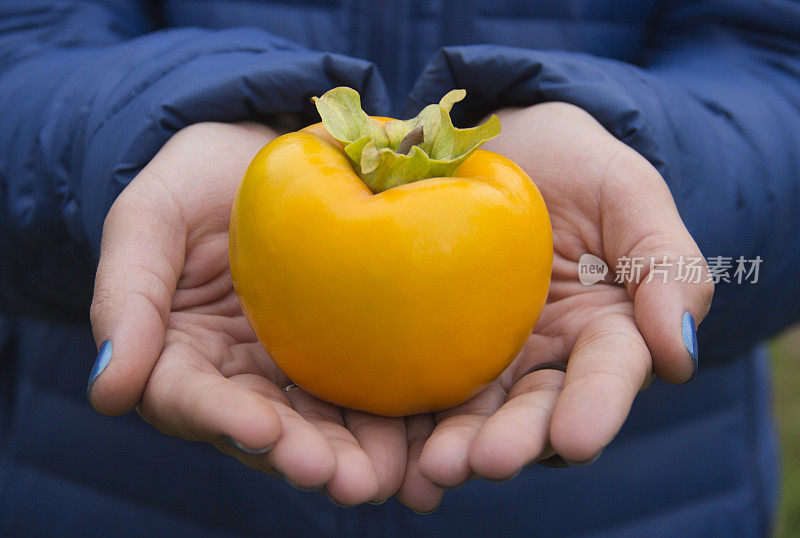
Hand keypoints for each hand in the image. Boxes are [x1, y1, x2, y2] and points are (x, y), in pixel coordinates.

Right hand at [88, 122, 405, 505]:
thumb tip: (108, 393)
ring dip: (354, 453)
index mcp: (180, 355)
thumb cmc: (192, 182)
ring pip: (320, 421)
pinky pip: (363, 386)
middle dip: (304, 455)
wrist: (259, 155)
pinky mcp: (341, 348)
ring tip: (388, 473)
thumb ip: (125, 300)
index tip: (262, 431)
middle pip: (266, 427)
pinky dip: (390, 415)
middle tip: (348, 479)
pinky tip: (420, 438)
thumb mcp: (147, 223)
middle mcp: (239, 374)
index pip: (193, 400)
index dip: (223, 420)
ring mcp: (294, 365)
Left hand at [396, 103, 712, 511]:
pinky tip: (394, 450)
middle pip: (537, 409)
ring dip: (459, 444)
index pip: (606, 374)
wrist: (504, 148)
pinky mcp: (438, 347)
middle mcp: (550, 357)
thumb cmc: (576, 166)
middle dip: (515, 439)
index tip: (576, 439)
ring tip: (435, 466)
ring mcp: (491, 357)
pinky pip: (426, 385)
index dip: (595, 407)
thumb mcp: (629, 194)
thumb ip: (667, 266)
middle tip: (486, 461)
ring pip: (479, 411)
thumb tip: (680, 354)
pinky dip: (413, 422)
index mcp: (607, 330)